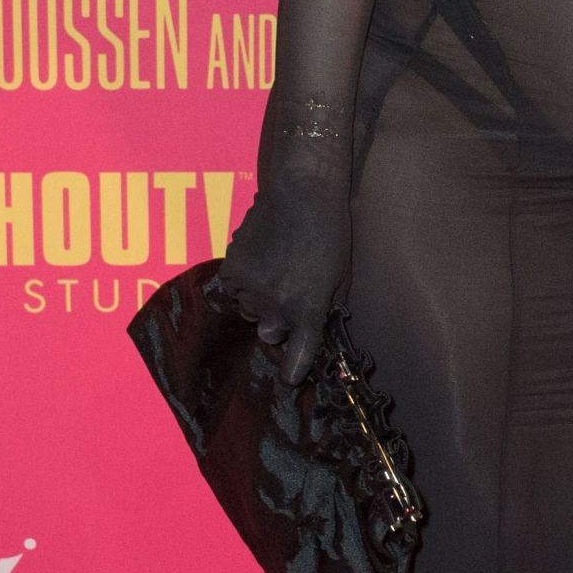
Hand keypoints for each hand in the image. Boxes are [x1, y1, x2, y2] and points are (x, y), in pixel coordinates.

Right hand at [215, 176, 351, 386]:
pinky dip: (243, 280)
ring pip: (249, 310)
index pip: (298, 355)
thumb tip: (318, 326)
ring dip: (259, 299)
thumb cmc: (330, 233)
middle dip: (278, 321)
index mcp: (308, 310)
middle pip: (270, 332)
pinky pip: (232, 289)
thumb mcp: (340, 276)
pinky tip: (259, 257)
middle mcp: (277, 306)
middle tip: (289, 294)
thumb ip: (327, 307)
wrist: (302, 193)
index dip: (293, 370)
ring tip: (276, 266)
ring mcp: (251, 290)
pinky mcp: (232, 271)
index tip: (290, 379)